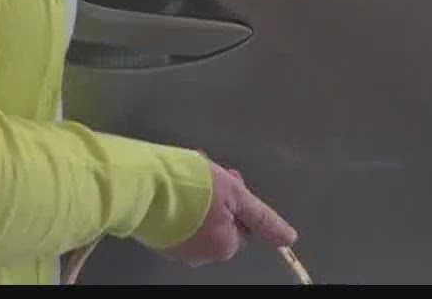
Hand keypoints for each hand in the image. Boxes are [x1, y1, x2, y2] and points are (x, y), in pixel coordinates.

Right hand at [162, 162, 296, 266]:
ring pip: (196, 221)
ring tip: (184, 177)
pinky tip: (168, 186)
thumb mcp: (236, 195)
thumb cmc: (193, 187)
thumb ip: (262, 218)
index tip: (225, 180)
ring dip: (196, 199)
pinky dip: (175, 205)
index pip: (241, 226)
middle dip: (216, 198)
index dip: (236, 201)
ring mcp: (174, 249)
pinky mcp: (154, 239)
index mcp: (223, 246)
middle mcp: (200, 255)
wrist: (142, 185)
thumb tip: (289, 239)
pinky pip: (173, 221)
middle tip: (205, 175)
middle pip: (218, 223)